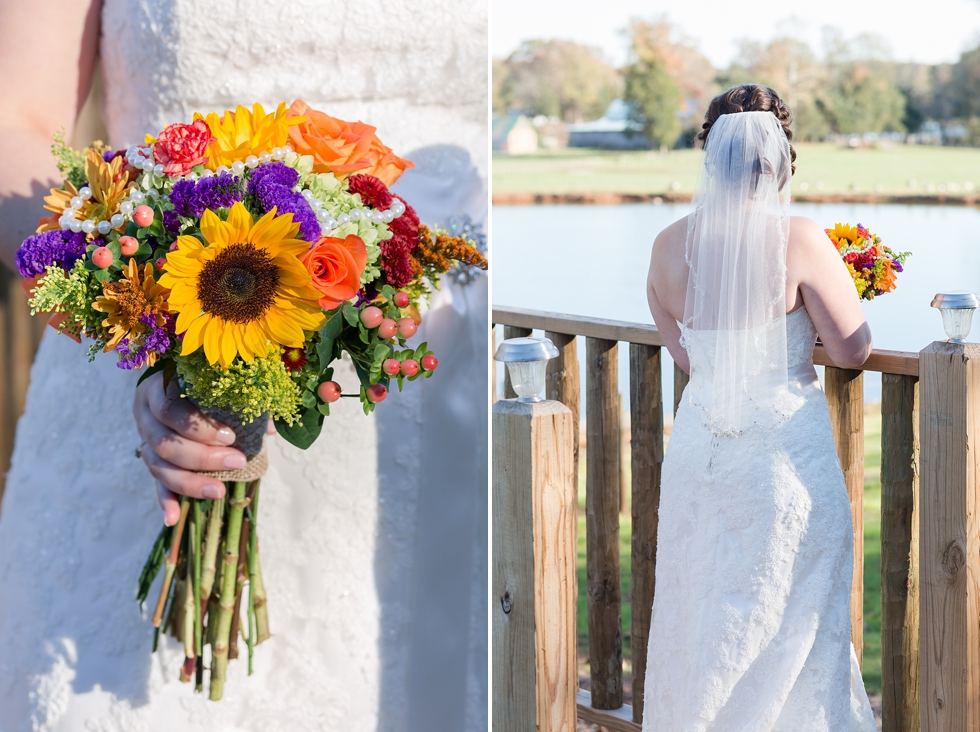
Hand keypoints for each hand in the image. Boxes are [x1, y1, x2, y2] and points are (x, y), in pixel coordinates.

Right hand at [133, 371, 245, 525]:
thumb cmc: (202, 382)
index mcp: (158, 389)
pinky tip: (174, 518)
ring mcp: (144, 439)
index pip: (170, 410)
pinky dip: (166, 500)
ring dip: (189, 482)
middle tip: (237, 461)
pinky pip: (155, 482)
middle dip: (202, 457)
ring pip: (158, 466)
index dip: (198, 427)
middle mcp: (145, 416)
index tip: (231, 436)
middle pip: (164, 443)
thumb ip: (240, 401)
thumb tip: (269, 429)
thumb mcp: (216, 384)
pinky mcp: (151, 459)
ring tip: (219, 491)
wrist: (172, 382)